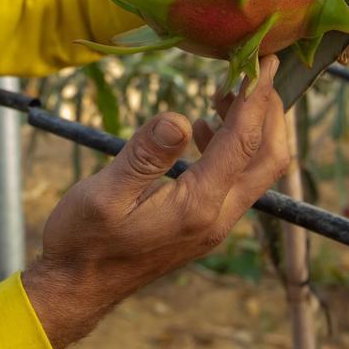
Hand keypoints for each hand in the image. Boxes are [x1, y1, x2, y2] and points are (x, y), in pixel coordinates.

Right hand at [23, 56, 288, 348]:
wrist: (77, 289)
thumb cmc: (83, 241)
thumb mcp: (102, 194)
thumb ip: (143, 156)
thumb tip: (180, 118)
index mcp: (197, 206)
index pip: (244, 142)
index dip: (257, 97)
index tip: (263, 59)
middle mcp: (217, 217)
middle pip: (270, 158)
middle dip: (270, 111)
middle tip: (255, 71)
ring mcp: (215, 224)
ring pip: (258, 170)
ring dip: (255, 128)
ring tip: (226, 93)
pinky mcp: (206, 224)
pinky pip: (238, 180)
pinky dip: (237, 147)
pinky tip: (205, 129)